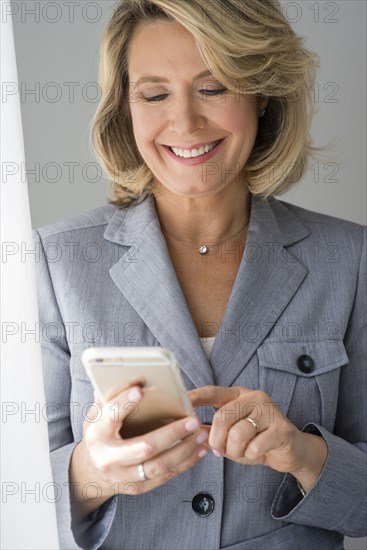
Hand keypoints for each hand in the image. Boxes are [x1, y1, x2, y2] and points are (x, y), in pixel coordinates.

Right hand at [83, 384, 209, 496]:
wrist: (92, 473)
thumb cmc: (100, 435)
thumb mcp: (96, 415)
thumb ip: (109, 397)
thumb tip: (127, 375)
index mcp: (97, 435)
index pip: (110, 417)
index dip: (125, 403)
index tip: (141, 389)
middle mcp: (109, 459)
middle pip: (144, 447)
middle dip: (172, 433)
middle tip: (192, 420)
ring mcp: (124, 476)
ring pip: (160, 465)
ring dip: (185, 449)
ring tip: (202, 433)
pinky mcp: (139, 486)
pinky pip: (166, 475)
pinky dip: (186, 462)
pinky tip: (200, 449)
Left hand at [188, 385, 327, 489]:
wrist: (291, 451)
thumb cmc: (257, 440)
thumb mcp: (232, 434)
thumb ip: (213, 430)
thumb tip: (189, 429)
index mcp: (238, 395)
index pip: (213, 392)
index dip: (195, 397)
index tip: (180, 402)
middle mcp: (254, 397)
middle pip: (223, 417)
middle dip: (217, 440)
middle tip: (220, 450)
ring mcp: (269, 411)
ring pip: (238, 434)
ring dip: (235, 451)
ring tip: (242, 452)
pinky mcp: (281, 429)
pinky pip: (254, 447)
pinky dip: (250, 456)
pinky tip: (257, 453)